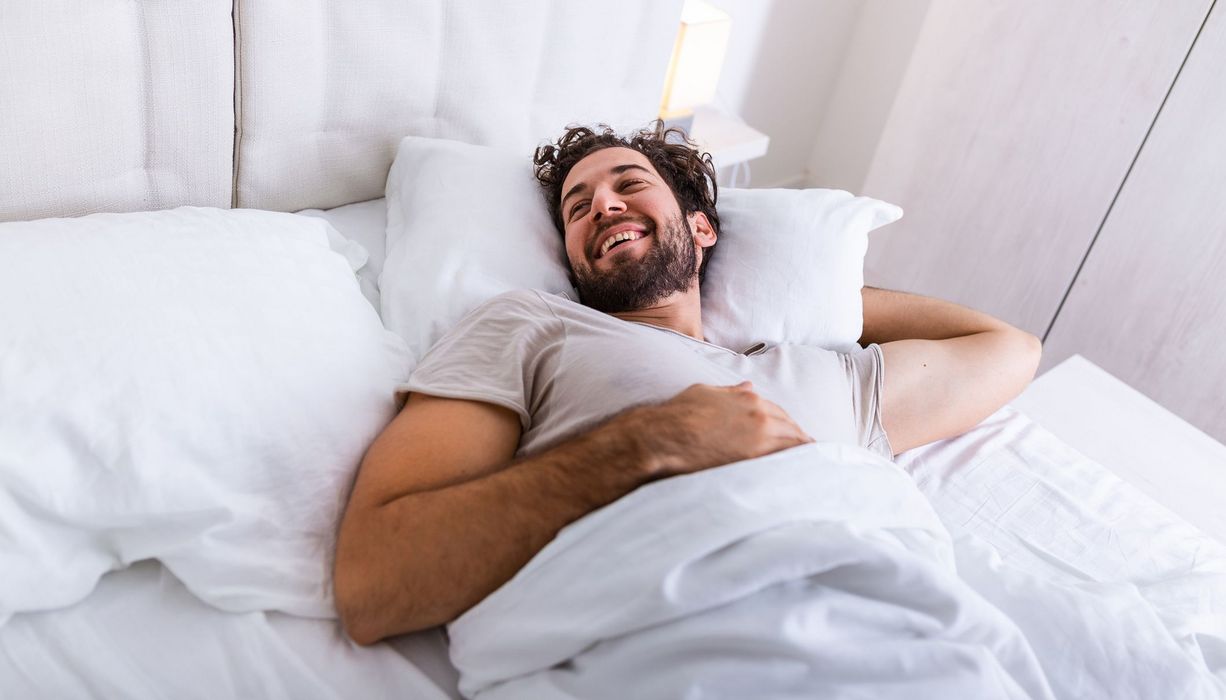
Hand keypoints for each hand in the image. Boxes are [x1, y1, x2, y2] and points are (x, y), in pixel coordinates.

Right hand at [627, 381, 813, 476]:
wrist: (664, 437)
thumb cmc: (677, 415)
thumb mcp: (704, 393)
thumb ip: (729, 392)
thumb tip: (747, 387)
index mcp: (748, 397)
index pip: (779, 413)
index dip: (786, 426)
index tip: (791, 437)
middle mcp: (760, 413)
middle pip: (791, 428)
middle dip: (800, 441)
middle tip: (809, 455)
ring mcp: (761, 435)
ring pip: (794, 444)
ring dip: (803, 454)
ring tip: (813, 468)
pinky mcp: (756, 457)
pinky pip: (786, 461)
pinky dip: (796, 466)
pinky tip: (803, 475)